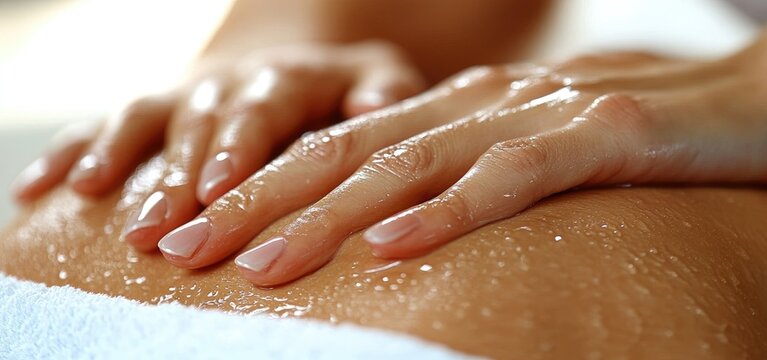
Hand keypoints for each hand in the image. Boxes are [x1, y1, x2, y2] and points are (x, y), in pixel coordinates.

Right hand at [11, 41, 424, 251]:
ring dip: (117, 155)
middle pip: (197, 123)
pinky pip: (107, 122)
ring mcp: (187, 94)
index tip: (219, 187)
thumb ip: (384, 90)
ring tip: (92, 195)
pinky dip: (73, 151)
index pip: (260, 109)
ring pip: (146, 119)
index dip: (237, 146)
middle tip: (157, 224)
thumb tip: (376, 105)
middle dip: (174, 173)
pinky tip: (40, 188)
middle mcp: (230, 82)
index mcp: (286, 78)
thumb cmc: (345, 86)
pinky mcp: (156, 109)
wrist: (292, 61)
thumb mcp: (379, 76)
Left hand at [157, 28, 766, 285]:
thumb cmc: (655, 133)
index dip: (263, 189)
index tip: (194, 236)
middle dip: (258, 203)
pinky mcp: (607, 133)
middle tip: (179, 251)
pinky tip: (391, 247)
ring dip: (326, 214)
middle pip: (350, 151)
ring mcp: (545, 111)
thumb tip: (404, 223)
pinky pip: (511, 176)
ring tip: (253, 265)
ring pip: (413, 161)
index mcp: (466, 109)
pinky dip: (448, 211)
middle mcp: (488, 101)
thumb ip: (478, 176)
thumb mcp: (546, 154)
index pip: (342, 147)